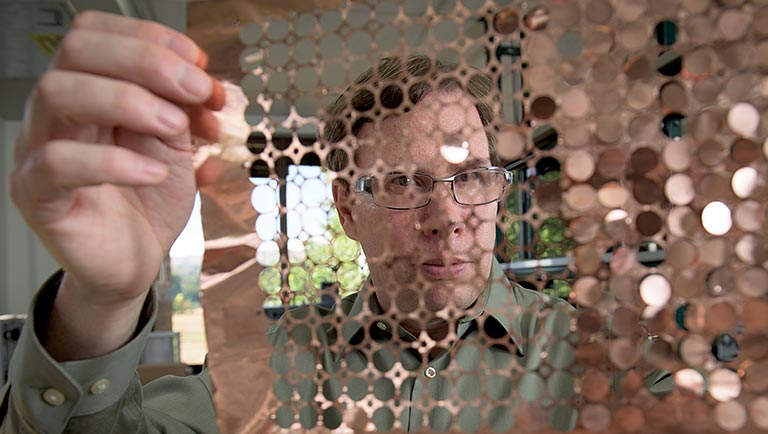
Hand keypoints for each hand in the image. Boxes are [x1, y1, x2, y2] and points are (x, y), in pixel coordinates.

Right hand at [9, 11, 223, 358]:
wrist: (134, 262)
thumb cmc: (148, 201)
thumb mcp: (178, 146)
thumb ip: (184, 109)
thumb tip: (202, 79)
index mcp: (88, 90)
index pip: (96, 33)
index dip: (150, 37)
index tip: (199, 62)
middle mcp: (57, 112)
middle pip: (77, 50)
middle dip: (147, 61)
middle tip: (196, 89)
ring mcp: (39, 150)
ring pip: (57, 93)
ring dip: (128, 100)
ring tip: (176, 127)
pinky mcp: (37, 194)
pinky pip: (58, 163)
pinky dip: (115, 162)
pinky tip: (155, 173)